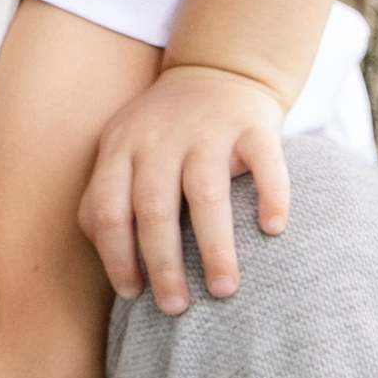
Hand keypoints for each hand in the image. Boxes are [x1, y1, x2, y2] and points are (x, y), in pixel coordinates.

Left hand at [79, 64, 289, 313]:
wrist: (219, 70)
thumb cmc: (165, 133)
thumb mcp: (121, 152)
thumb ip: (104, 197)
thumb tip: (109, 263)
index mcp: (120, 148)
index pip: (107, 210)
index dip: (116, 256)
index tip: (133, 293)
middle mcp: (159, 138)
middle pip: (154, 210)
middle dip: (163, 265)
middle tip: (175, 308)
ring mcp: (207, 129)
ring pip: (206, 195)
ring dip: (215, 249)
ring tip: (223, 289)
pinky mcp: (253, 124)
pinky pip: (264, 165)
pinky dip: (270, 197)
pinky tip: (273, 231)